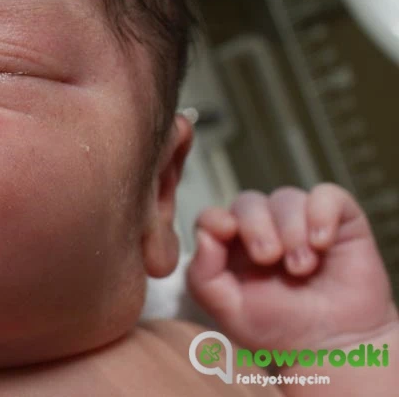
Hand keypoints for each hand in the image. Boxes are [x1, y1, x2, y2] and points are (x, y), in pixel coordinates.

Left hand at [187, 183, 396, 350]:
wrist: (335, 347)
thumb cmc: (279, 328)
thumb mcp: (229, 309)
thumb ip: (203, 275)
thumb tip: (203, 234)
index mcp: (231, 246)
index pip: (214, 217)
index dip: (215, 218)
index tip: (226, 230)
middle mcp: (264, 228)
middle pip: (248, 203)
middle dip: (256, 226)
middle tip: (269, 257)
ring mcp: (300, 221)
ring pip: (286, 198)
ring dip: (291, 230)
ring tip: (301, 267)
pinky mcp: (340, 221)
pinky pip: (328, 195)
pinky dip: (322, 213)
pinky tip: (322, 243)